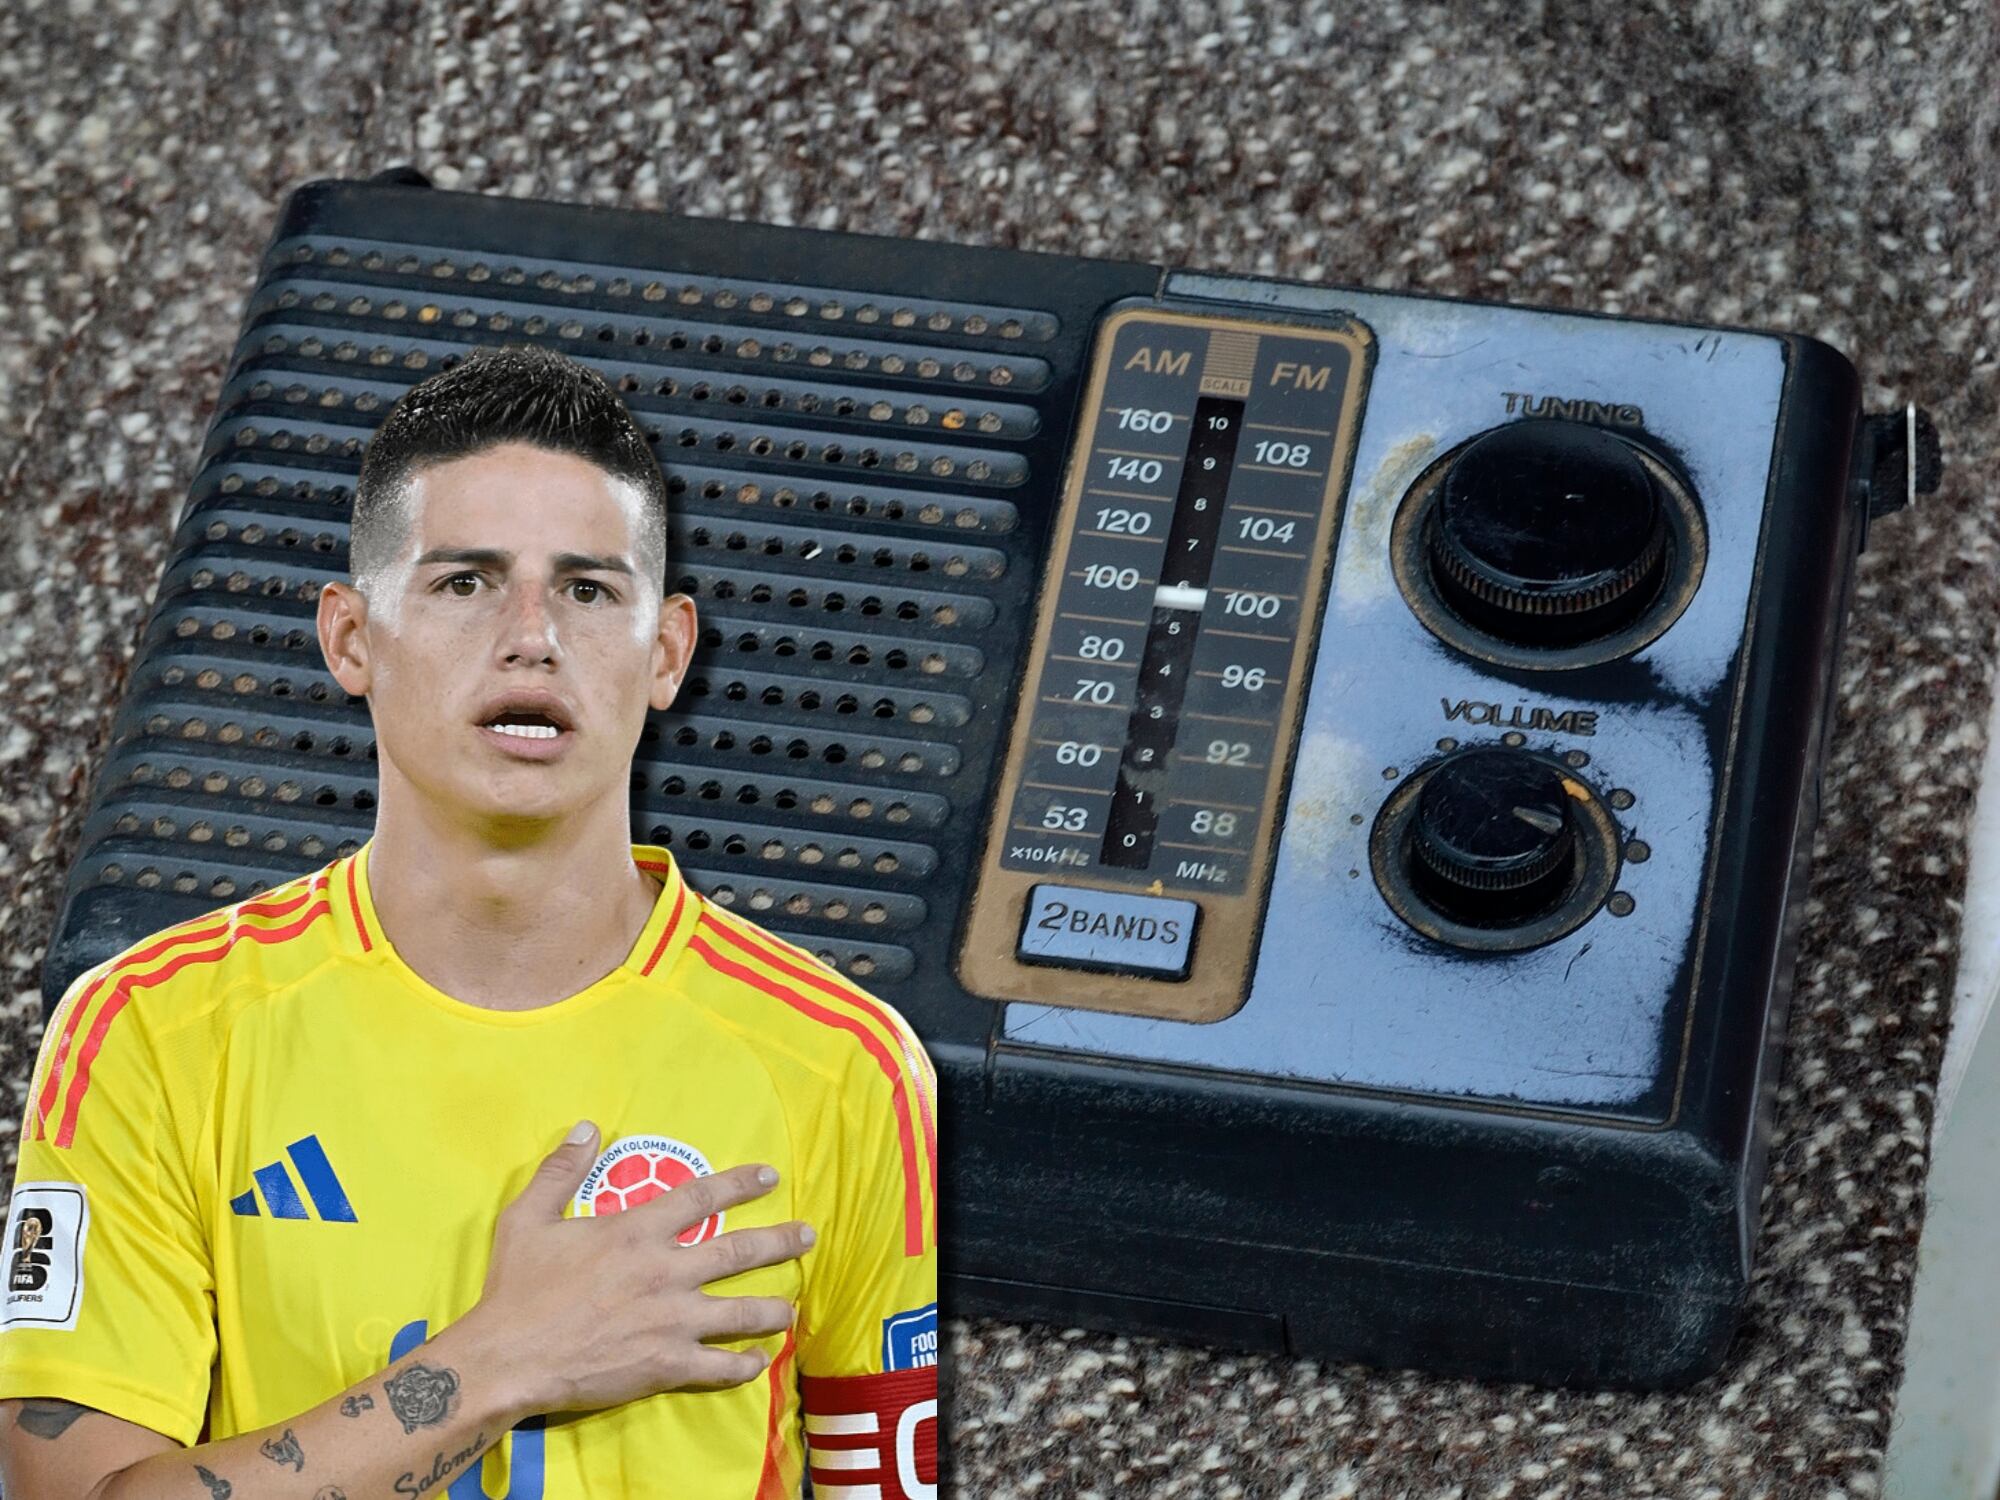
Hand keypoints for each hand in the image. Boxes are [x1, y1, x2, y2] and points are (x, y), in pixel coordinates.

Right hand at [466, 1122, 813, 1414]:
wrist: (508, 1359)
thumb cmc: (517, 1289)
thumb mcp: (528, 1218)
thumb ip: (561, 1170)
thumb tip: (587, 1127)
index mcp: (636, 1231)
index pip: (701, 1197)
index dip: (740, 1183)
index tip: (770, 1176)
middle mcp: (665, 1272)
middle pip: (738, 1252)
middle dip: (780, 1242)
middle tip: (810, 1236)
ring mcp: (671, 1321)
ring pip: (740, 1312)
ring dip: (772, 1310)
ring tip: (792, 1309)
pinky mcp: (666, 1364)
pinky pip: (718, 1366)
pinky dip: (743, 1365)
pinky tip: (759, 1363)